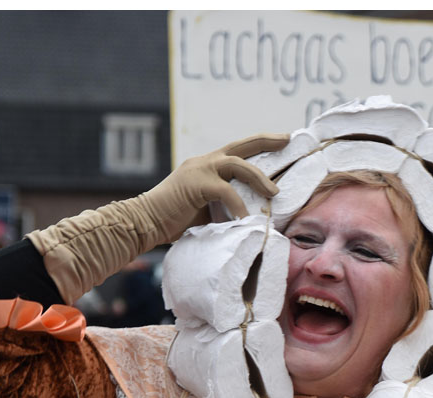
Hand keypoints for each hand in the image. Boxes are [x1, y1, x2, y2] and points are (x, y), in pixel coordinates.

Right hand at [145, 134, 289, 240]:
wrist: (144, 222)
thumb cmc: (174, 220)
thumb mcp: (207, 208)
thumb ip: (225, 203)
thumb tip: (252, 213)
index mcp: (207, 166)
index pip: (239, 151)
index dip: (261, 144)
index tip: (282, 141)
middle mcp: (205, 162)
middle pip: (242, 145)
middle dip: (267, 141)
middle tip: (288, 140)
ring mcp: (200, 170)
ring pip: (238, 164)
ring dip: (259, 178)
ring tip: (274, 194)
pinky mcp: (196, 184)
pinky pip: (225, 191)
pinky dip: (238, 205)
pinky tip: (245, 219)